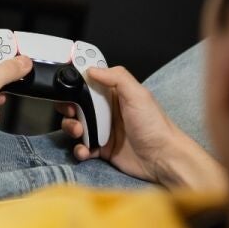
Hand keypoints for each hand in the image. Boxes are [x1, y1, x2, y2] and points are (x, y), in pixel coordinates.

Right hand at [59, 66, 226, 190]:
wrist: (163, 159)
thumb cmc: (155, 126)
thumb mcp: (138, 95)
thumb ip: (117, 77)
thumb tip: (92, 68)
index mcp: (114, 94)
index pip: (89, 82)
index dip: (75, 81)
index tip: (65, 83)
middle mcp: (106, 110)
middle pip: (76, 103)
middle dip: (68, 107)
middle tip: (71, 112)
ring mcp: (102, 130)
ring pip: (75, 124)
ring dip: (71, 127)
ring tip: (78, 132)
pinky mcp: (100, 149)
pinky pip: (81, 146)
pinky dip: (78, 149)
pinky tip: (85, 150)